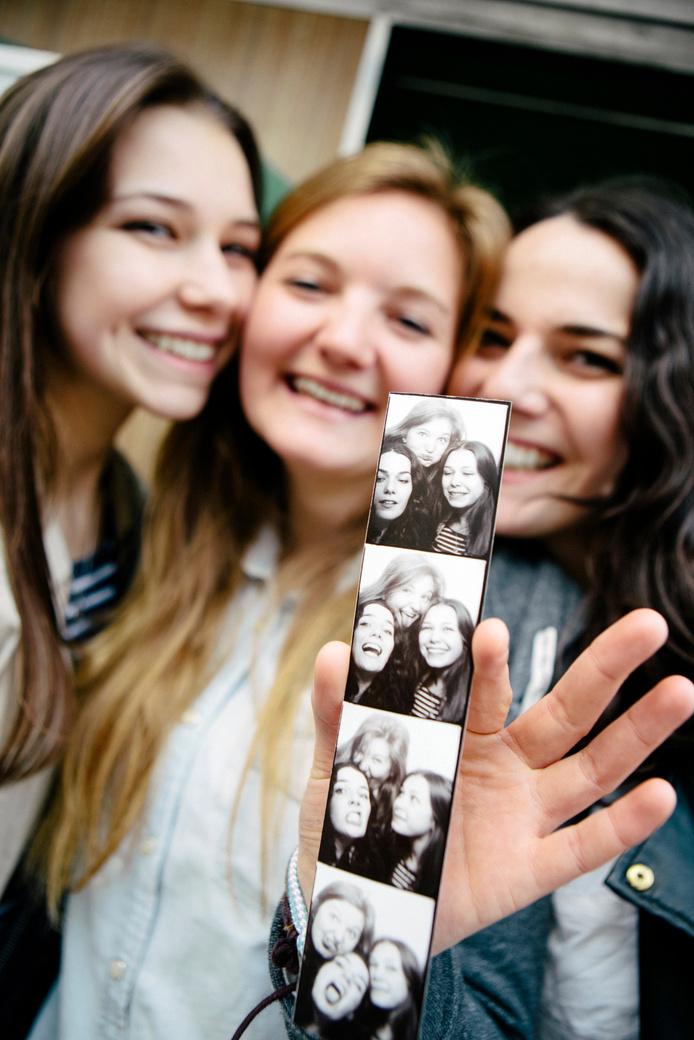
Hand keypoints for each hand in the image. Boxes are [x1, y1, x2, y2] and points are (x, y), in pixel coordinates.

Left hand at [298, 609, 693, 954]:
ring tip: (681, 690)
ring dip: (637, 734)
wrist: (359, 900)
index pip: (486, 690)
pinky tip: (662, 795)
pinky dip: (623, 825)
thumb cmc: (356, 822)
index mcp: (464, 733)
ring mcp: (523, 815)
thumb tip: (334, 652)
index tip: (488, 631)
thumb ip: (340, 712)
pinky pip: (585, 845)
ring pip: (592, 769)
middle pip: (567, 711)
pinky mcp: (529, 868)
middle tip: (647, 623)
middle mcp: (505, 765)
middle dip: (606, 668)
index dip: (489, 665)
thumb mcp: (342, 765)